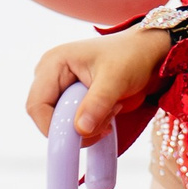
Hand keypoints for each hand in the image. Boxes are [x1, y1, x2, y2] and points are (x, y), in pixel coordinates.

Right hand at [26, 28, 173, 141]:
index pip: (37, 105)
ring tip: (113, 110)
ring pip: (61, 125)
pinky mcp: (73, 102)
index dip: (53, 126)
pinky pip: (73, 125)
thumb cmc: (133, 56)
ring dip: (88, 127)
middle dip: (75, 127)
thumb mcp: (117, 78)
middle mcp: (51, 77)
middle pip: (47, 118)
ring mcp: (61, 90)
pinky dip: (91, 127)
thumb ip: (97, 103)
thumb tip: (80, 130)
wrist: (150, 54)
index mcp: (53, 64)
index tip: (83, 134)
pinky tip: (110, 114)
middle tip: (107, 121)